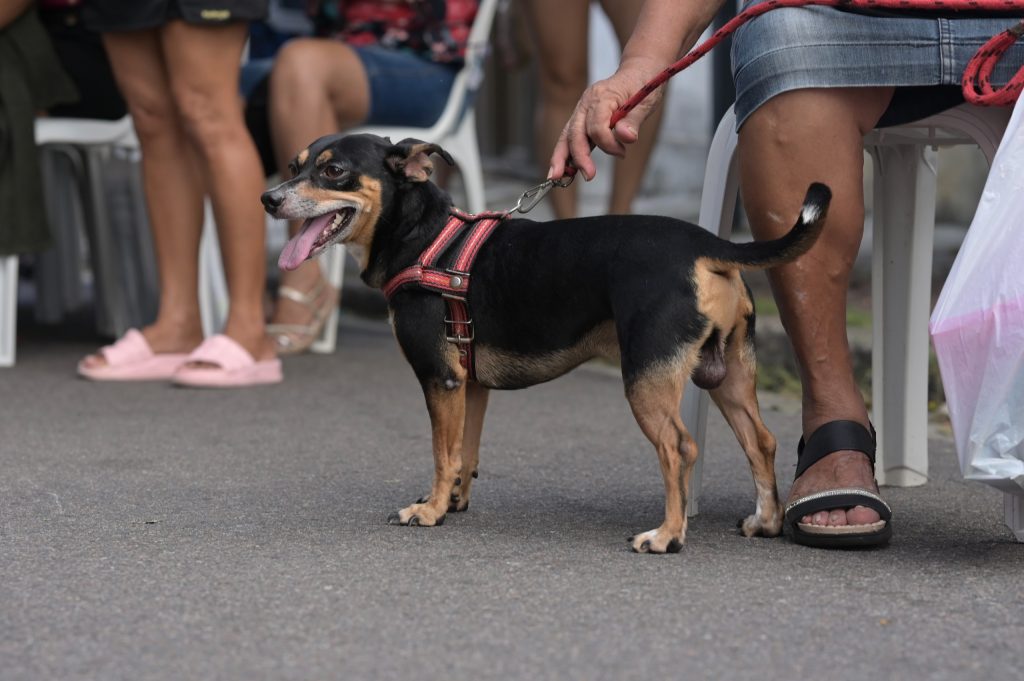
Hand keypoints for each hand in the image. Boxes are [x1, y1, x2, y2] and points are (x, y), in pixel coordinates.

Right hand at [548, 58, 665, 181]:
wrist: (639, 71)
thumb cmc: (644, 85)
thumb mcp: (646, 102)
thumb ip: (633, 121)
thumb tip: (625, 138)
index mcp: (602, 96)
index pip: (597, 126)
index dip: (608, 144)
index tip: (622, 153)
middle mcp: (587, 102)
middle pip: (575, 132)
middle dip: (579, 156)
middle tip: (588, 176)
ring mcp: (582, 109)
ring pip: (567, 135)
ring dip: (561, 157)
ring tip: (556, 177)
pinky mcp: (582, 117)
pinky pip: (571, 136)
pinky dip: (566, 153)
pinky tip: (562, 169)